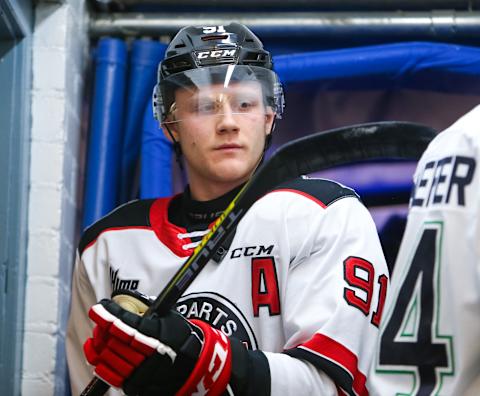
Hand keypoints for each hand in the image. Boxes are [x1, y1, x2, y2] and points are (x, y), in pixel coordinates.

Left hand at [83, 291, 231, 394]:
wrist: (195, 368)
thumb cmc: (182, 339)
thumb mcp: (170, 318)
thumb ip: (151, 311)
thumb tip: (132, 300)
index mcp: (158, 335)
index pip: (127, 324)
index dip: (110, 315)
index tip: (99, 308)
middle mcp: (149, 354)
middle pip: (116, 341)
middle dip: (103, 329)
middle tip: (99, 321)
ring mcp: (143, 373)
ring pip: (111, 358)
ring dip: (100, 346)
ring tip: (97, 336)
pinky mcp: (138, 387)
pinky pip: (113, 376)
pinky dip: (101, 364)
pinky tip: (96, 355)